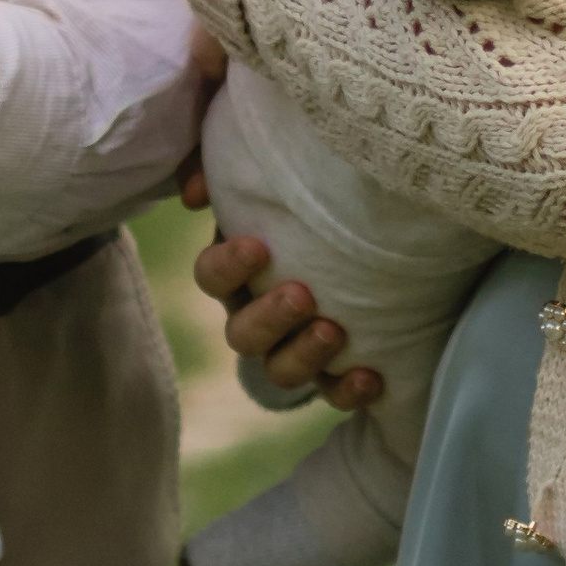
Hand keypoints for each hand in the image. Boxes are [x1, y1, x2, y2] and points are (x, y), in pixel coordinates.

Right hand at [179, 183, 379, 413]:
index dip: (227, 267)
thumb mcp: (272, 178)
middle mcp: (256, 315)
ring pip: (279, 370)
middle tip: (302, 295)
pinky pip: (332, 394)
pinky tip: (370, 377)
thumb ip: (227, 170)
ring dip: (303, 356)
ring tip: (334, 331)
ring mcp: (291, 349)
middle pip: (241, 335)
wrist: (370, 245)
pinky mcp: (332, 374)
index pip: (210, 276)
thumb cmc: (306, 205)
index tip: (257, 246)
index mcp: (237, 270)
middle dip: (268, 318)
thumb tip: (194, 192)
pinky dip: (347, 391)